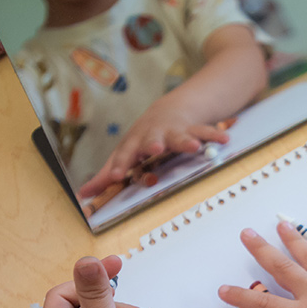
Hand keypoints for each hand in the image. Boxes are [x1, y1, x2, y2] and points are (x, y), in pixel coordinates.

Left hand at [78, 105, 229, 197]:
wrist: (168, 111)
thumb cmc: (142, 140)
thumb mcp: (124, 155)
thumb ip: (105, 175)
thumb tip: (82, 195)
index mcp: (135, 143)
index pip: (126, 154)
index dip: (122, 164)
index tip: (117, 176)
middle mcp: (154, 135)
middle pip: (151, 139)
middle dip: (153, 143)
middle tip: (155, 148)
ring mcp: (174, 131)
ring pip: (180, 135)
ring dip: (187, 140)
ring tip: (194, 146)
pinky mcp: (193, 129)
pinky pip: (205, 132)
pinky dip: (213, 136)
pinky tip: (224, 141)